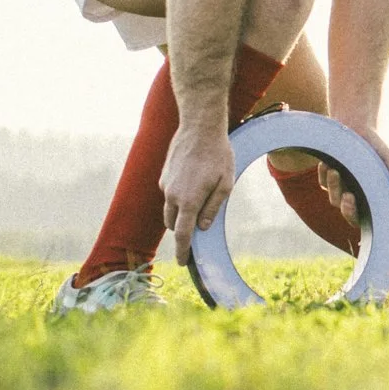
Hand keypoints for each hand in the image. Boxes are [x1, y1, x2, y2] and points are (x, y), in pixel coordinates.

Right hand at [161, 122, 236, 263]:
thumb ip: (213, 208)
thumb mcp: (224, 183)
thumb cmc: (218, 154)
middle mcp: (172, 196)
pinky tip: (193, 180)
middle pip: (173, 224)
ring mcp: (165, 185)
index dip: (182, 252)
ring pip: (169, 209)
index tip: (182, 263)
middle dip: (181, 231)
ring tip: (198, 199)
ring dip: (179, 213)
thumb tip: (202, 228)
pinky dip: (178, 195)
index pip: (182, 235)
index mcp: (188, 201)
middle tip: (194, 231)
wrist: (200, 127)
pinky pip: (169, 192)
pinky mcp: (163, 175)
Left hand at [322, 125, 388, 228]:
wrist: (358, 126)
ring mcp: (339, 187)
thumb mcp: (387, 159)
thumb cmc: (375, 146)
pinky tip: (327, 164)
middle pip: (345, 211)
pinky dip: (324, 175)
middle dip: (346, 208)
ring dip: (334, 187)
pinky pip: (323, 182)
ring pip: (333, 197)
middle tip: (348, 196)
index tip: (354, 201)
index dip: (354, 214)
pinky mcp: (327, 176)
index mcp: (367, 195)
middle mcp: (353, 194)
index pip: (360, 215)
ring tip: (335, 171)